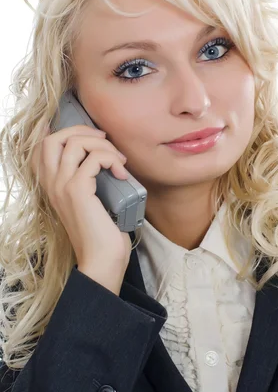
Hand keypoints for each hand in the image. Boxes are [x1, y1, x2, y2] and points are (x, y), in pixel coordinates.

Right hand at [30, 124, 132, 290]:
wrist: (101, 260)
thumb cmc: (101, 233)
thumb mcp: (89, 201)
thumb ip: (88, 181)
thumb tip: (104, 160)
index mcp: (51, 185)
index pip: (42, 147)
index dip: (60, 131)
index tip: (88, 132)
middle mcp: (51, 183)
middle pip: (55, 138)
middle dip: (83, 130)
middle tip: (105, 142)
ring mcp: (62, 186)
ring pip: (75, 143)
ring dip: (102, 145)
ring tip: (118, 161)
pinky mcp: (77, 190)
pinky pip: (93, 159)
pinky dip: (111, 159)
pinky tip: (121, 173)